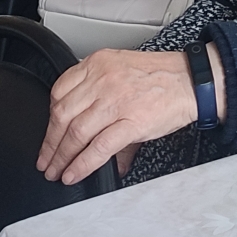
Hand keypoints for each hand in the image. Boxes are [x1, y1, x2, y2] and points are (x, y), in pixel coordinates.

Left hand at [38, 47, 222, 184]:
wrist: (191, 80)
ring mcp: (116, 102)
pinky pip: (97, 148)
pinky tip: (73, 173)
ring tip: (56, 171)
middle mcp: (103, 80)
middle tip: (45, 159)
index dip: (48, 117)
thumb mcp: (122, 69)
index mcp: (98, 63)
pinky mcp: (131, 123)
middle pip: (62, 114)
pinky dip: (81, 164)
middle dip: (50, 143)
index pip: (59, 91)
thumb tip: (84, 126)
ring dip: (61, 157)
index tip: (47, 132)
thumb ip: (98, 94)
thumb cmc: (161, 75)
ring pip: (76, 133)